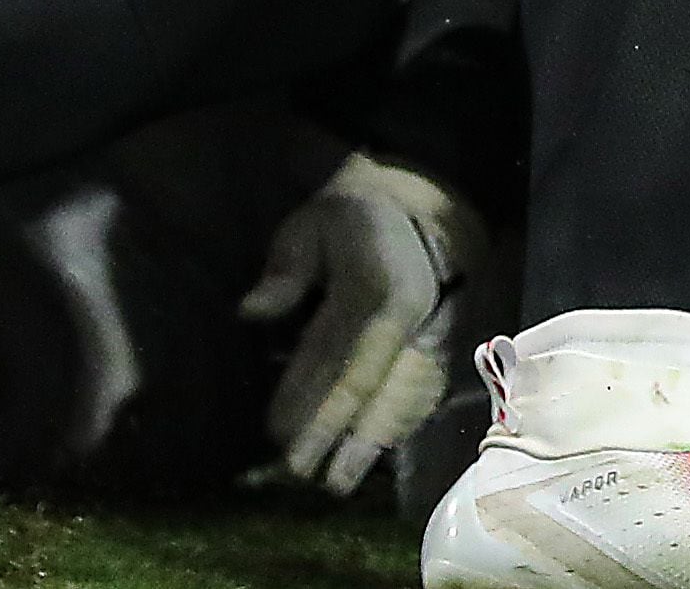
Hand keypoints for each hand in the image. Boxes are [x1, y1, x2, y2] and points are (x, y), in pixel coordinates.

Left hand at [240, 150, 483, 496]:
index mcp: (382, 285)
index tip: (282, 437)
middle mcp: (414, 313)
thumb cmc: (348, 220)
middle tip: (309, 475)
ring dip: (371, 440)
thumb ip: (286, 268)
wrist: (410, 208)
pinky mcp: (438, 342)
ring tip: (340, 480)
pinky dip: (398, 425)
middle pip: (376, 384)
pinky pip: (422, 391)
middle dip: (342, 434)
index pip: (346, 356)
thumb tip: (251, 312)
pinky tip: (373, 452)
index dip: (316, 401)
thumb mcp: (312, 225)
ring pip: (403, 394)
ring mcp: (432, 329)